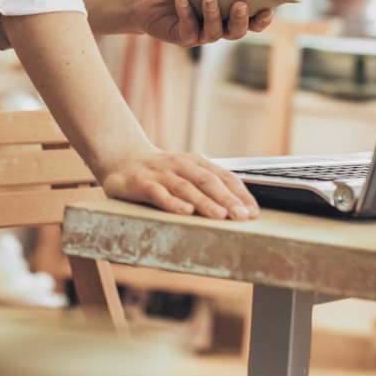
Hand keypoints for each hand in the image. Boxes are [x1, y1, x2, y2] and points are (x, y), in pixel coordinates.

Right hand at [101, 147, 258, 220]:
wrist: (122, 158)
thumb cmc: (160, 171)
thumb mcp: (186, 173)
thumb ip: (208, 186)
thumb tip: (240, 208)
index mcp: (196, 162)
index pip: (223, 176)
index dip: (240, 194)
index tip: (253, 212)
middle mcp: (180, 165)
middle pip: (208, 181)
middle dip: (227, 199)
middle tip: (243, 216)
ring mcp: (160, 174)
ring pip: (186, 188)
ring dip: (205, 202)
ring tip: (220, 216)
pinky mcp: (141, 183)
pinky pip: (158, 193)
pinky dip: (172, 202)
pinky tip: (185, 211)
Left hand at [134, 0, 274, 47]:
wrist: (149, 0)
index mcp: (228, 14)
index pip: (252, 22)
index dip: (262, 21)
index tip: (269, 10)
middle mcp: (218, 26)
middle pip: (237, 32)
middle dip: (241, 20)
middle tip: (240, 4)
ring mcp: (201, 34)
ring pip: (215, 33)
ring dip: (213, 15)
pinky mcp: (182, 37)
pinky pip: (188, 29)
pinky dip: (186, 13)